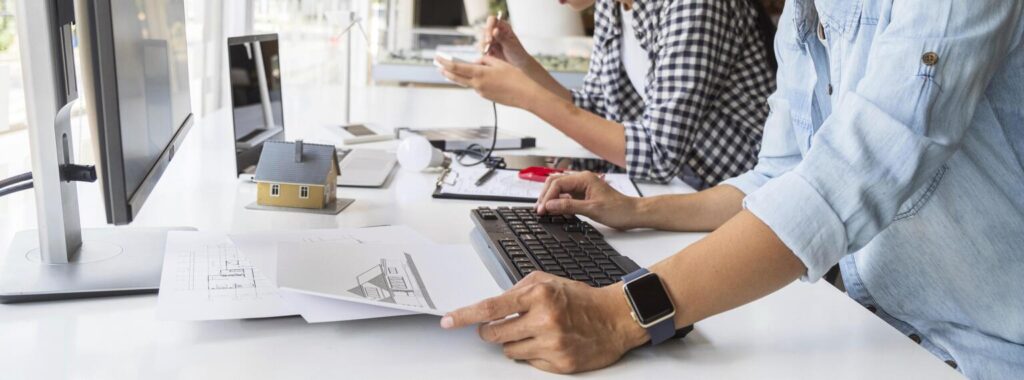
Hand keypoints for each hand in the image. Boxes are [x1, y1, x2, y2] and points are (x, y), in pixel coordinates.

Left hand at [435, 55, 545, 109]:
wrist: (527, 94)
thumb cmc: (516, 77)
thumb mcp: (499, 63)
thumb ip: (485, 61)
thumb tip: (477, 62)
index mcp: (480, 74)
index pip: (457, 67)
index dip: (445, 63)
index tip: (438, 58)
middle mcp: (478, 84)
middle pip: (457, 77)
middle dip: (446, 71)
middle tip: (438, 66)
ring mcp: (482, 92)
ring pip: (467, 82)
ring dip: (458, 77)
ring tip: (449, 72)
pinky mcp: (487, 97)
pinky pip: (477, 86)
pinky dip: (474, 81)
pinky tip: (478, 77)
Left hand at [441, 272, 647, 373]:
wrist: (615, 318)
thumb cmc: (581, 299)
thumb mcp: (548, 281)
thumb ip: (518, 290)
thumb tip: (492, 305)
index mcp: (539, 295)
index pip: (491, 308)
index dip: (465, 316)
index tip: (448, 321)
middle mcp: (545, 320)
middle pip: (494, 334)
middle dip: (492, 331)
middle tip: (503, 325)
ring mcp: (552, 345)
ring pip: (509, 351)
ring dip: (514, 342)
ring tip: (535, 332)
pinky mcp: (560, 364)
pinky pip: (528, 363)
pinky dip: (532, 354)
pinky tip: (548, 343)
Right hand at [479, 16, 533, 68]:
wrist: (518, 65)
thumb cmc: (518, 53)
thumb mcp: (511, 45)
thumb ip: (502, 38)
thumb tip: (495, 30)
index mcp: (503, 27)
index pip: (492, 20)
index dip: (489, 25)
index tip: (490, 35)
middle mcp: (496, 32)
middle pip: (485, 30)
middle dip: (486, 37)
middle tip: (489, 43)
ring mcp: (491, 40)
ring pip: (482, 39)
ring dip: (483, 45)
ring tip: (488, 51)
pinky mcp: (488, 48)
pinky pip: (481, 48)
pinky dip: (483, 51)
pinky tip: (488, 55)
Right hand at [536, 171, 643, 229]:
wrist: (632, 213)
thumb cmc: (618, 209)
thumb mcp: (592, 209)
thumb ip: (569, 206)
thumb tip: (550, 205)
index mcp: (584, 178)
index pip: (557, 183)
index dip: (547, 197)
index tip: (542, 209)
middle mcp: (581, 180)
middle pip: (555, 183)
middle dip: (545, 196)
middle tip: (539, 210)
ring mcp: (582, 187)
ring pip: (559, 189)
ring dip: (550, 199)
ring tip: (544, 211)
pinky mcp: (583, 195)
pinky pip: (566, 196)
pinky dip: (558, 203)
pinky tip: (555, 211)